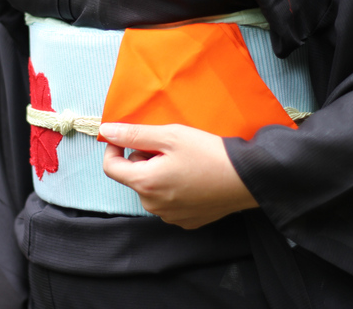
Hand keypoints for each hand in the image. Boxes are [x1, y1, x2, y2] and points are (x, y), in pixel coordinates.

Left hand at [101, 122, 258, 228]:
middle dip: (144, 159)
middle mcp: (152, 205)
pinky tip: (193, 177)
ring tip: (184, 161)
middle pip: (134, 176)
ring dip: (159, 173)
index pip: (111, 167)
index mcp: (145, 183)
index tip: (127, 137)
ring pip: (151, 189)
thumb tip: (106, 131)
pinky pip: (168, 201)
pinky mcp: (186, 221)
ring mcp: (169, 216)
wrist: (247, 179)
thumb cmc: (208, 154)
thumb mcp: (170, 136)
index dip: (115, 148)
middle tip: (169, 146)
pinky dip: (174, 187)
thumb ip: (134, 134)